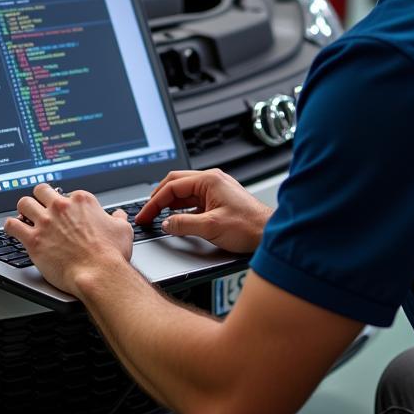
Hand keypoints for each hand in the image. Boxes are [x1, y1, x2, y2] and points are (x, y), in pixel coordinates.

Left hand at [4, 184, 132, 296]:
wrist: (98, 273)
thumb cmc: (111, 254)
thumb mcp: (123, 230)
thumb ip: (118, 218)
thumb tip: (118, 215)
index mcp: (81, 201)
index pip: (67, 194)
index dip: (65, 204)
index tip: (65, 214)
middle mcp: (61, 207)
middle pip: (42, 190)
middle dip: (40, 197)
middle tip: (40, 207)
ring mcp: (45, 222)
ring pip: (24, 203)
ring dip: (23, 209)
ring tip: (25, 216)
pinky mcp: (33, 240)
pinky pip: (12, 225)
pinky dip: (11, 226)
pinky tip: (13, 229)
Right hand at [135, 168, 271, 253]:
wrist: (269, 233)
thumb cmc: (249, 226)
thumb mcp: (211, 227)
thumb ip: (184, 224)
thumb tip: (166, 224)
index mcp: (209, 180)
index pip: (172, 186)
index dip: (154, 202)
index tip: (144, 214)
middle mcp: (212, 181)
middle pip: (176, 184)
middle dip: (158, 199)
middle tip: (147, 214)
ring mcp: (215, 190)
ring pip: (184, 193)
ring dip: (170, 204)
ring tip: (157, 216)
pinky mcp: (218, 200)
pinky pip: (193, 201)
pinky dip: (181, 209)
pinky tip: (176, 219)